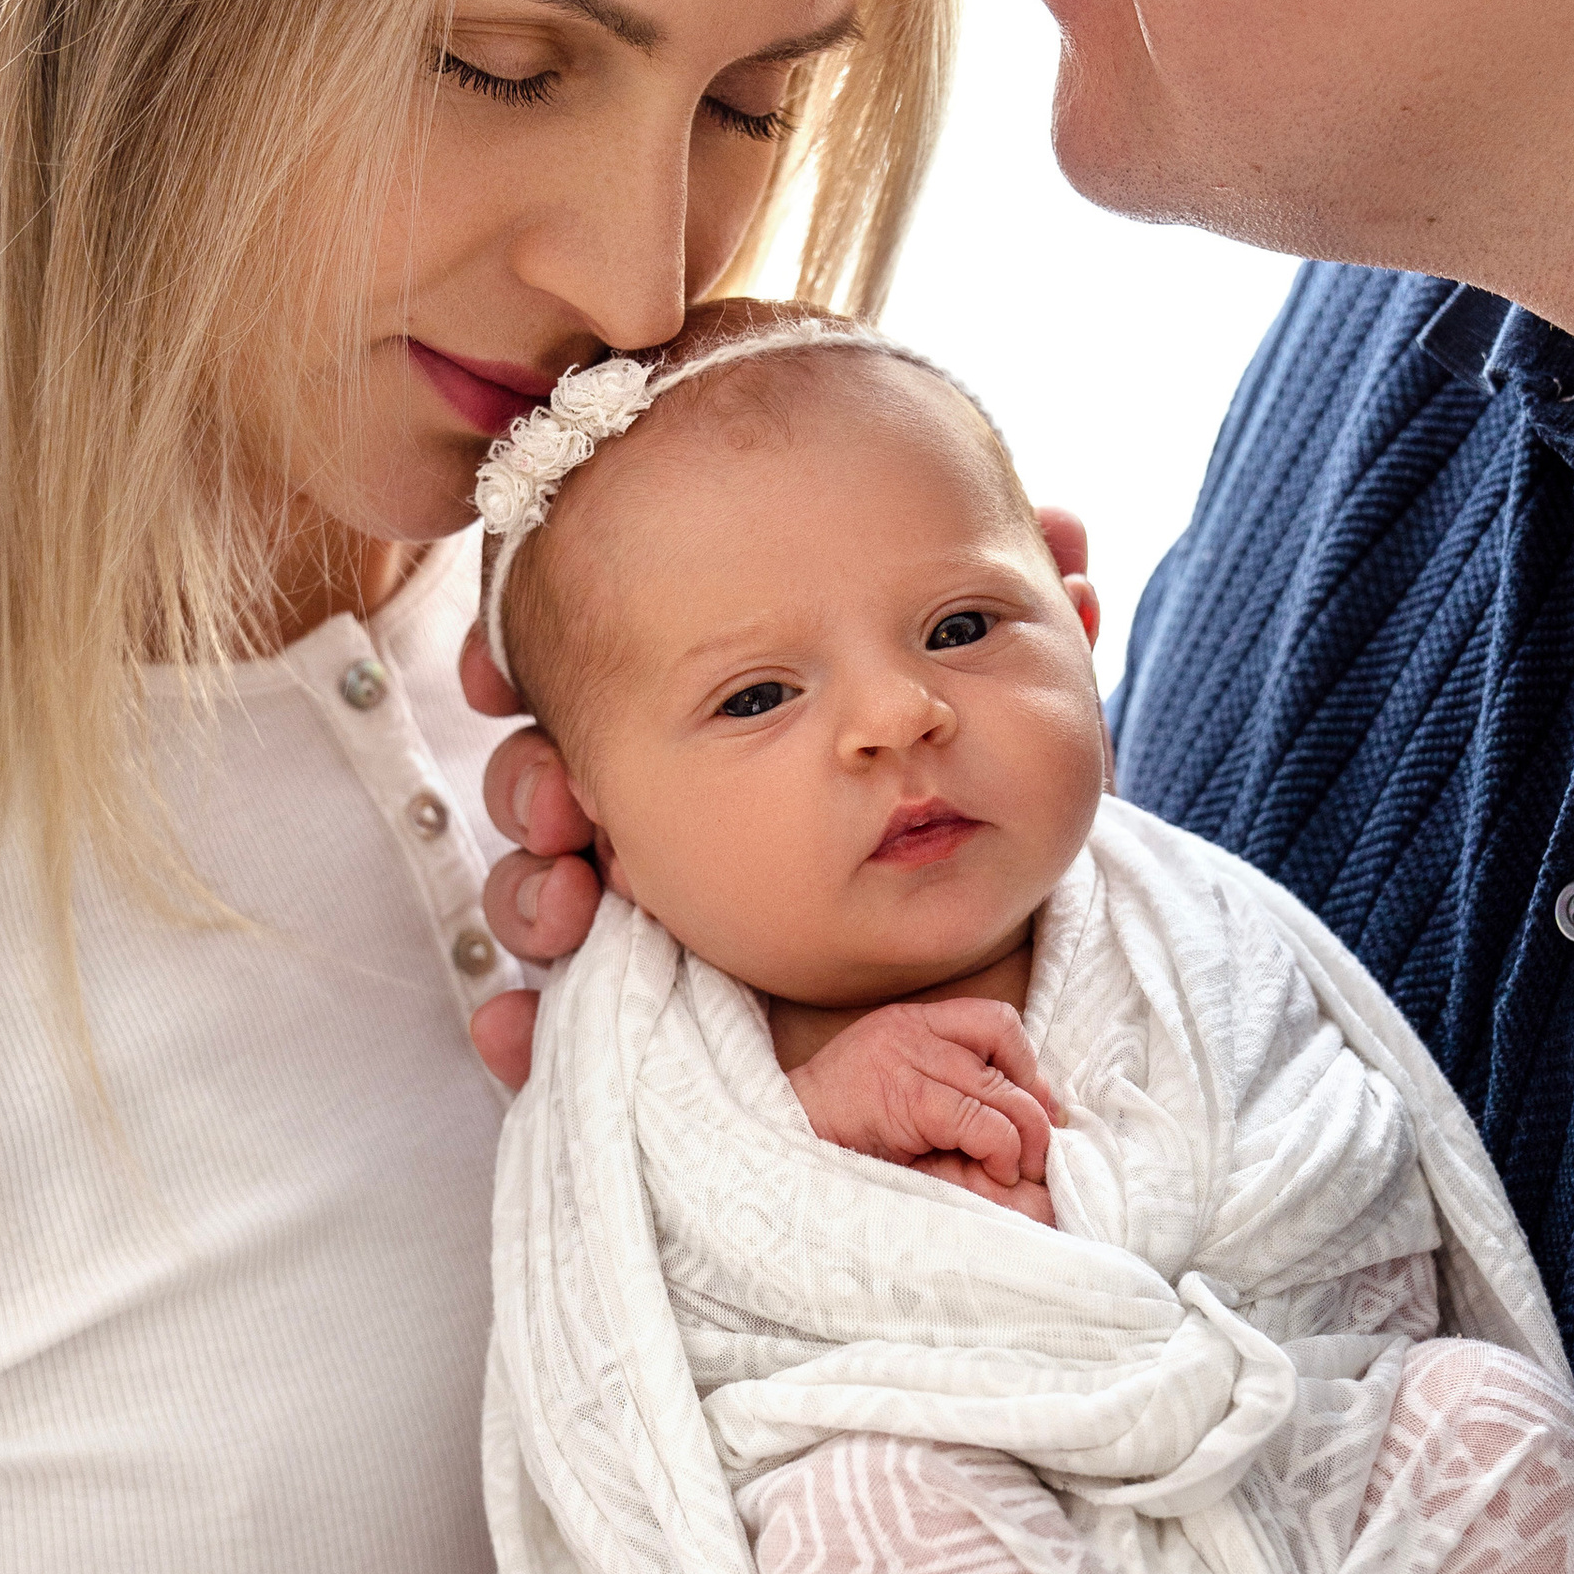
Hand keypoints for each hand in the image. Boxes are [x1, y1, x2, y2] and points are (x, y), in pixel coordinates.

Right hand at [462, 510, 1096, 1091]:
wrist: (980, 988)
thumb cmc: (963, 833)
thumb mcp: (997, 734)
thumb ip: (1017, 637)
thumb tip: (1079, 535)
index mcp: (705, 733)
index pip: (582, 687)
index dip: (518, 669)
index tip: (494, 675)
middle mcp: (652, 824)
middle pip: (544, 789)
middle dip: (527, 786)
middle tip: (558, 803)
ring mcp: (644, 926)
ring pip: (538, 904)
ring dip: (527, 900)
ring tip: (567, 911)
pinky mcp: (649, 1028)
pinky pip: (559, 1036)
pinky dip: (520, 1037)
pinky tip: (513, 1039)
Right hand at [788, 1000, 1065, 1221]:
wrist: (782, 1148)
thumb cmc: (844, 1137)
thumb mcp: (905, 1099)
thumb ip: (963, 1096)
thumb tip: (1043, 1113)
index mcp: (911, 1023)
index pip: (995, 1020)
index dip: (1027, 1065)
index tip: (1039, 1109)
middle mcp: (912, 1030)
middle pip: (1006, 1049)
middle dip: (1035, 1106)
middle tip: (1038, 1151)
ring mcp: (907, 1059)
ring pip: (1002, 1089)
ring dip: (1027, 1136)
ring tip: (1018, 1171)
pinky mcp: (907, 1097)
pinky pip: (980, 1120)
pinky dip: (1002, 1150)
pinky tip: (996, 1172)